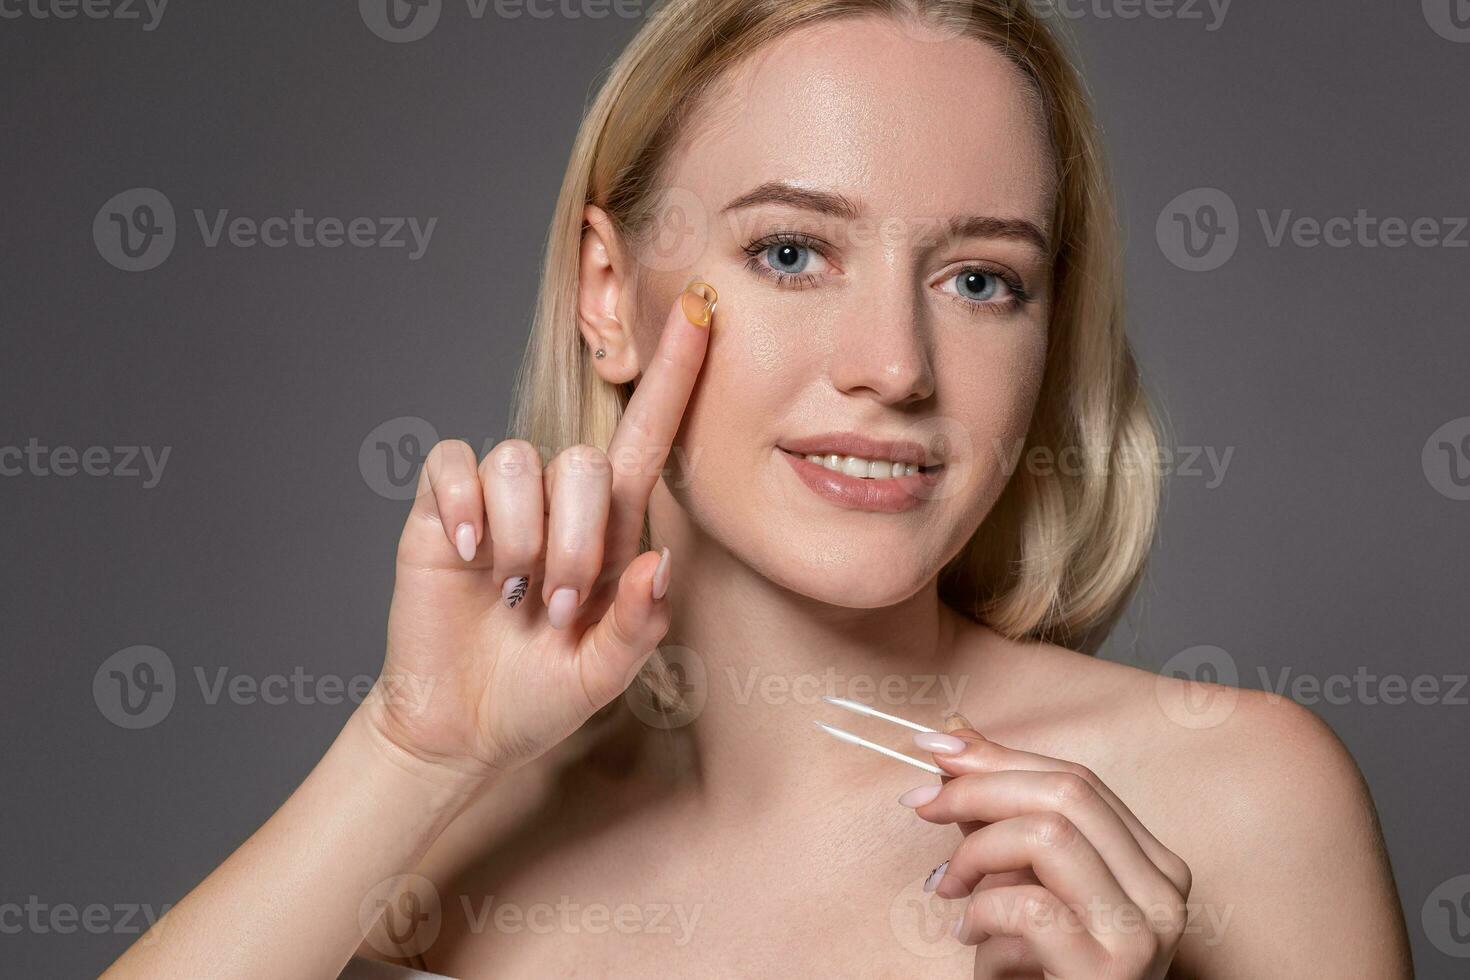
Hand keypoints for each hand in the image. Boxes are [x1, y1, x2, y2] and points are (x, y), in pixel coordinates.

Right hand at [361, 281, 714, 782]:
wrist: (460, 726)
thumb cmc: (540, 694)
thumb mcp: (604, 674)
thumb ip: (639, 624)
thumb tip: (656, 564)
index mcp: (614, 531)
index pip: (649, 436)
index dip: (676, 373)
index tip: (706, 312)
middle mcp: (560, 502)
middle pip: (585, 462)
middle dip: (576, 541)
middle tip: (557, 605)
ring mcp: (499, 501)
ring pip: (521, 461)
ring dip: (523, 538)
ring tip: (515, 595)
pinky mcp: (441, 508)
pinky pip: (454, 463)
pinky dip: (462, 505)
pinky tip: (467, 552)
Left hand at [904, 718, 1192, 978]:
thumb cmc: (1043, 972)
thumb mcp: (1022, 883)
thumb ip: (999, 814)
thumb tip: (954, 734)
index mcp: (1151, 862)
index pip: (1077, 780)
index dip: (999, 756)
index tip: (933, 749)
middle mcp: (1163, 891)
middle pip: (1066, 793)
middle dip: (979, 787)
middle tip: (921, 805)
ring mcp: (1144, 933)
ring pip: (1050, 836)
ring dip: (977, 853)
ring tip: (949, 889)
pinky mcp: (1111, 974)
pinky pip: (1031, 907)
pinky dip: (983, 913)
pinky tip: (971, 935)